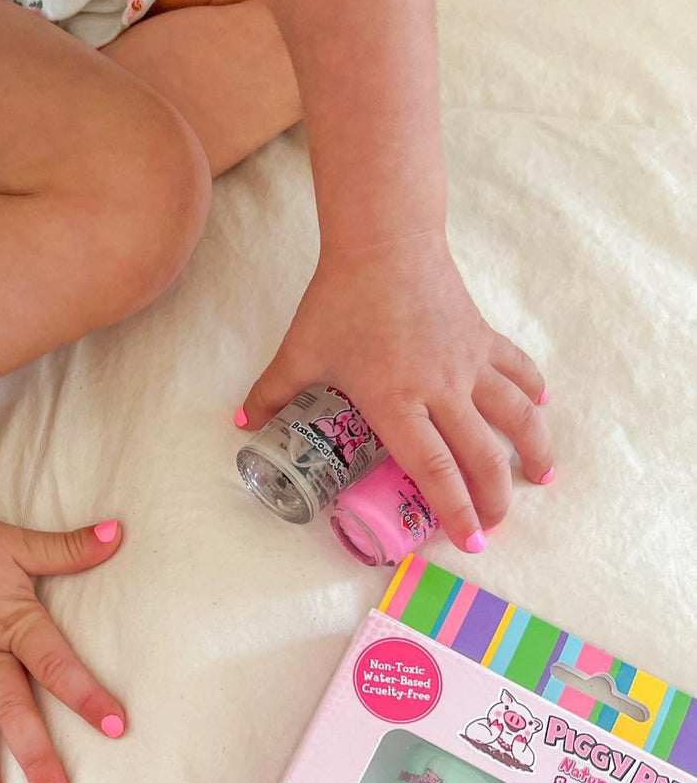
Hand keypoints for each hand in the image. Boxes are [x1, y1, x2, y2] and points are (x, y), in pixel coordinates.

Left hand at [240, 234, 551, 549]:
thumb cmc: (341, 299)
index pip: (434, 471)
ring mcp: (469, 363)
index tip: (468, 541)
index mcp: (397, 403)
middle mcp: (442, 390)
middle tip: (494, 527)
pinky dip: (532, 389)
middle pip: (481, 456)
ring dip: (534, 449)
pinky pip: (517, 369)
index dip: (455, 511)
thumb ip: (271, 393)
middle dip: (493, 499)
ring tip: (542, 478)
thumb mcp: (299, 351)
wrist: (384, 241)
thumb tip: (242, 423)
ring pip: (516, 416)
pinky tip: (542, 405)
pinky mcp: (483, 336)